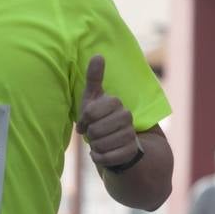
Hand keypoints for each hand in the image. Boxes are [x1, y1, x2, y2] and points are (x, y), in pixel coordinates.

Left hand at [75, 55, 139, 170]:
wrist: (115, 141)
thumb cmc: (99, 118)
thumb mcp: (93, 98)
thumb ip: (94, 78)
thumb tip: (98, 55)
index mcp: (115, 102)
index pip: (90, 112)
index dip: (83, 120)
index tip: (84, 122)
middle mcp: (126, 116)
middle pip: (95, 130)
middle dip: (89, 134)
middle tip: (92, 133)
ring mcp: (130, 134)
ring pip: (102, 144)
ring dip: (94, 146)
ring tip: (97, 143)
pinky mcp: (131, 150)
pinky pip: (109, 158)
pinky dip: (100, 158)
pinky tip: (100, 154)